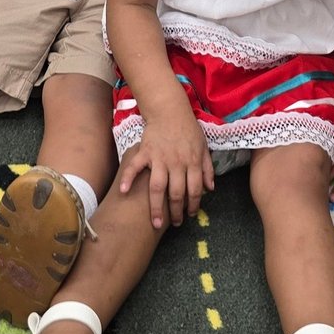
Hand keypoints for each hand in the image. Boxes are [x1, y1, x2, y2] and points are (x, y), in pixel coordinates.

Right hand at [117, 111, 212, 229]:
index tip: (191, 215)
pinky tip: (124, 191)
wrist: (170, 110)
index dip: (194, 205)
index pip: (194, 190)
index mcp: (192, 162)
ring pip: (157, 187)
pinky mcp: (145, 152)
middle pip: (176, 193)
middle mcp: (176, 162)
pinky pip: (135, 167)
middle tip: (175, 224)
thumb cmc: (188, 129)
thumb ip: (207, 168)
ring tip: (156, 223)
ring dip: (156, 207)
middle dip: (176, 213)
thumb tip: (210, 189)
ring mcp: (159, 158)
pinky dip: (128, 178)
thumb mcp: (204, 146)